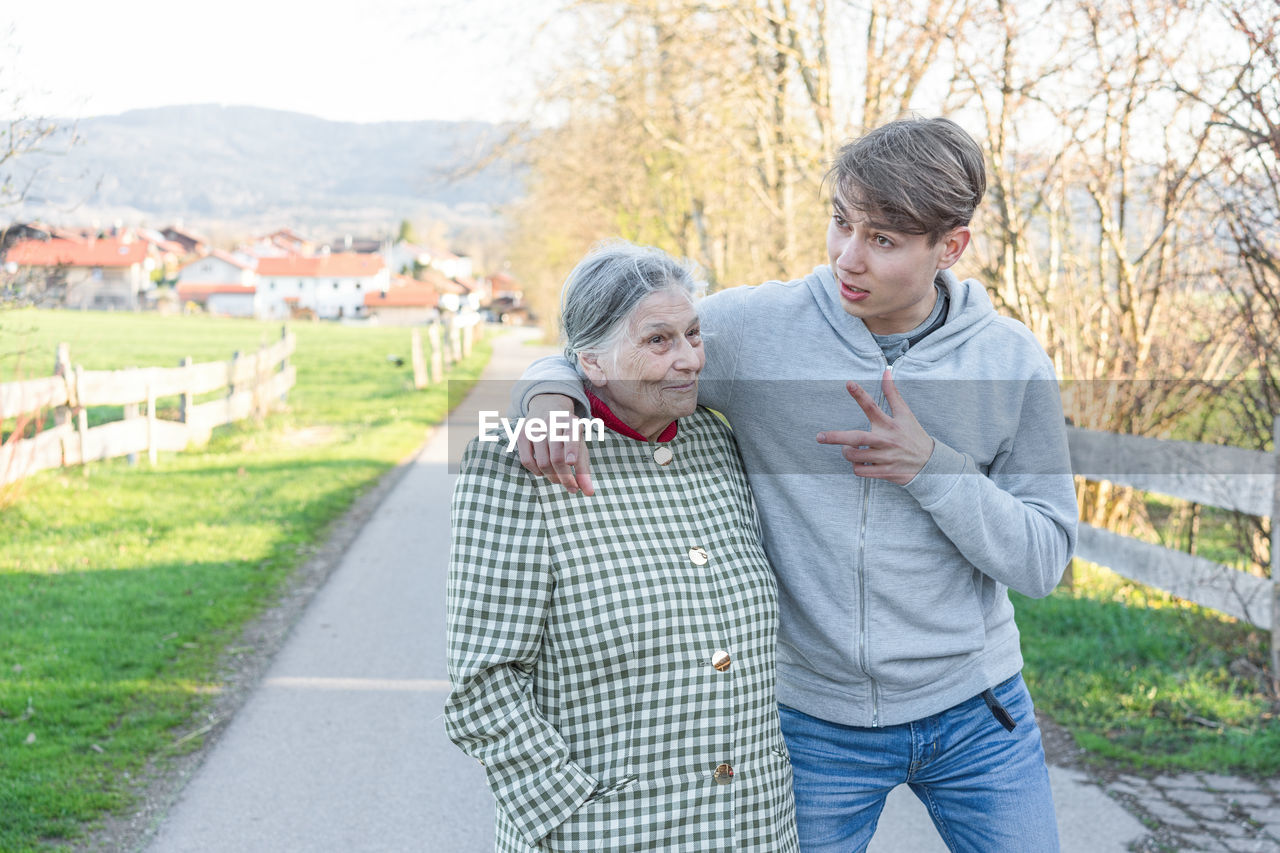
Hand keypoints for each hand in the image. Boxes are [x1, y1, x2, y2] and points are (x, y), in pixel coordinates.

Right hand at [516, 394, 594, 495]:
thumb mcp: (579, 445)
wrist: (548, 406)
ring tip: (559, 479)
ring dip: (552, 477)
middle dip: (565, 477)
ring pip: (543, 462)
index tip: (571, 462)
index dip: (571, 450)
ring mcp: (534, 428)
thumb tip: (589, 493)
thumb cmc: (567, 433)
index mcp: (570, 422)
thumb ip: (584, 470)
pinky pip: (527, 461)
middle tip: (572, 488)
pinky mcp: (521, 434)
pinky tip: (543, 472)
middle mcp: (552, 422)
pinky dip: (537, 472)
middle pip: (557, 457)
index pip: (570, 437)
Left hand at [816, 369, 933, 484]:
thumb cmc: (914, 435)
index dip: (860, 394)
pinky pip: (859, 471)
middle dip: (836, 437)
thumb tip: (886, 372)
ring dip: (847, 452)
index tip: (848, 383)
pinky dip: (856, 466)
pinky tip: (861, 461)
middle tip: (819, 436)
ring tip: (850, 448)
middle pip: (857, 438)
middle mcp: (886, 441)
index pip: (873, 406)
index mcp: (890, 424)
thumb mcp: (905, 414)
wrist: (931, 464)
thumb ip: (893, 394)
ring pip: (854, 456)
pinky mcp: (883, 472)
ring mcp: (884, 458)